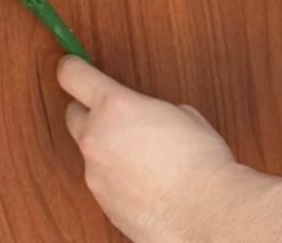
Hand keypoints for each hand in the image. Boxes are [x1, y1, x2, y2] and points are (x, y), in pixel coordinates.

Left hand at [57, 57, 268, 242]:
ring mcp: (96, 175)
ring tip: (145, 160)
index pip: (72, 76)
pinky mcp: (104, 205)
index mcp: (114, 107)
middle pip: (72, 115)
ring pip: (91, 153)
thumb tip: (151, 120)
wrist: (209, 215)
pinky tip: (147, 185)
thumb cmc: (201, 162)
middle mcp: (96, 138)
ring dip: (108, 151)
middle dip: (89, 113)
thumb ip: (152, 111)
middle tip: (116, 118)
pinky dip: (118, 180)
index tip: (73, 66)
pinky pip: (104, 182)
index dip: (72, 68)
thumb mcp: (181, 114)